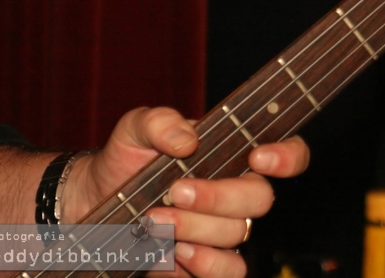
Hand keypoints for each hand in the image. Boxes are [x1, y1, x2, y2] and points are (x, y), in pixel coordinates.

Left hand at [65, 107, 309, 277]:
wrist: (94, 202)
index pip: (290, 153)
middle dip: (218, 196)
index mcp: (237, 153)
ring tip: (155, 219)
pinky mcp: (209, 262)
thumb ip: (160, 121)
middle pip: (261, 199)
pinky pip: (230, 270)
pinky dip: (205, 263)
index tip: (258, 157)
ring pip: (237, 234)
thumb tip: (187, 139)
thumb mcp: (136, 128)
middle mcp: (239, 192)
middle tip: (176, 191)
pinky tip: (174, 251)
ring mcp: (226, 229)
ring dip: (195, 227)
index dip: (288, 156)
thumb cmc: (126, 159)